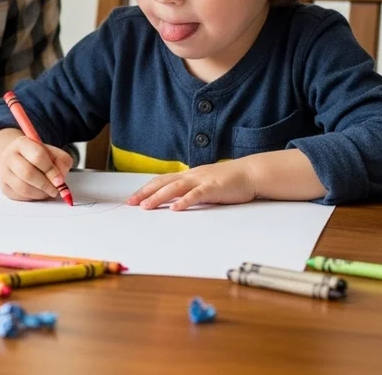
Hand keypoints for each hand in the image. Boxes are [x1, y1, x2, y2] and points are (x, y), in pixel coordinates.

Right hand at [0, 130, 73, 201]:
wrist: (16, 159)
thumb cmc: (36, 156)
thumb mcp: (51, 152)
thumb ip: (61, 161)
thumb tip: (60, 180)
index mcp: (22, 143)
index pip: (37, 156)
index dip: (51, 171)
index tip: (60, 181)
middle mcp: (9, 156)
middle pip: (28, 173)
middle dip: (46, 185)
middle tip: (56, 190)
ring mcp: (4, 172)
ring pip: (23, 188)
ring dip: (40, 193)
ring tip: (48, 191)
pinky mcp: (4, 187)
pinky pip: (20, 196)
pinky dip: (33, 198)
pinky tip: (39, 193)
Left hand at [127, 158, 256, 209]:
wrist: (250, 173)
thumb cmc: (228, 180)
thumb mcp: (204, 182)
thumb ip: (190, 189)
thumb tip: (174, 199)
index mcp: (188, 175)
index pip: (162, 180)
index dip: (146, 189)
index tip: (132, 199)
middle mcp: (191, 176)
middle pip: (163, 183)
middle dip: (145, 193)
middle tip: (130, 203)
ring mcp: (202, 180)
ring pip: (175, 187)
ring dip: (159, 197)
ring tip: (146, 206)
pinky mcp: (214, 188)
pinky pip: (196, 194)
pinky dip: (184, 201)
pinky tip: (175, 208)